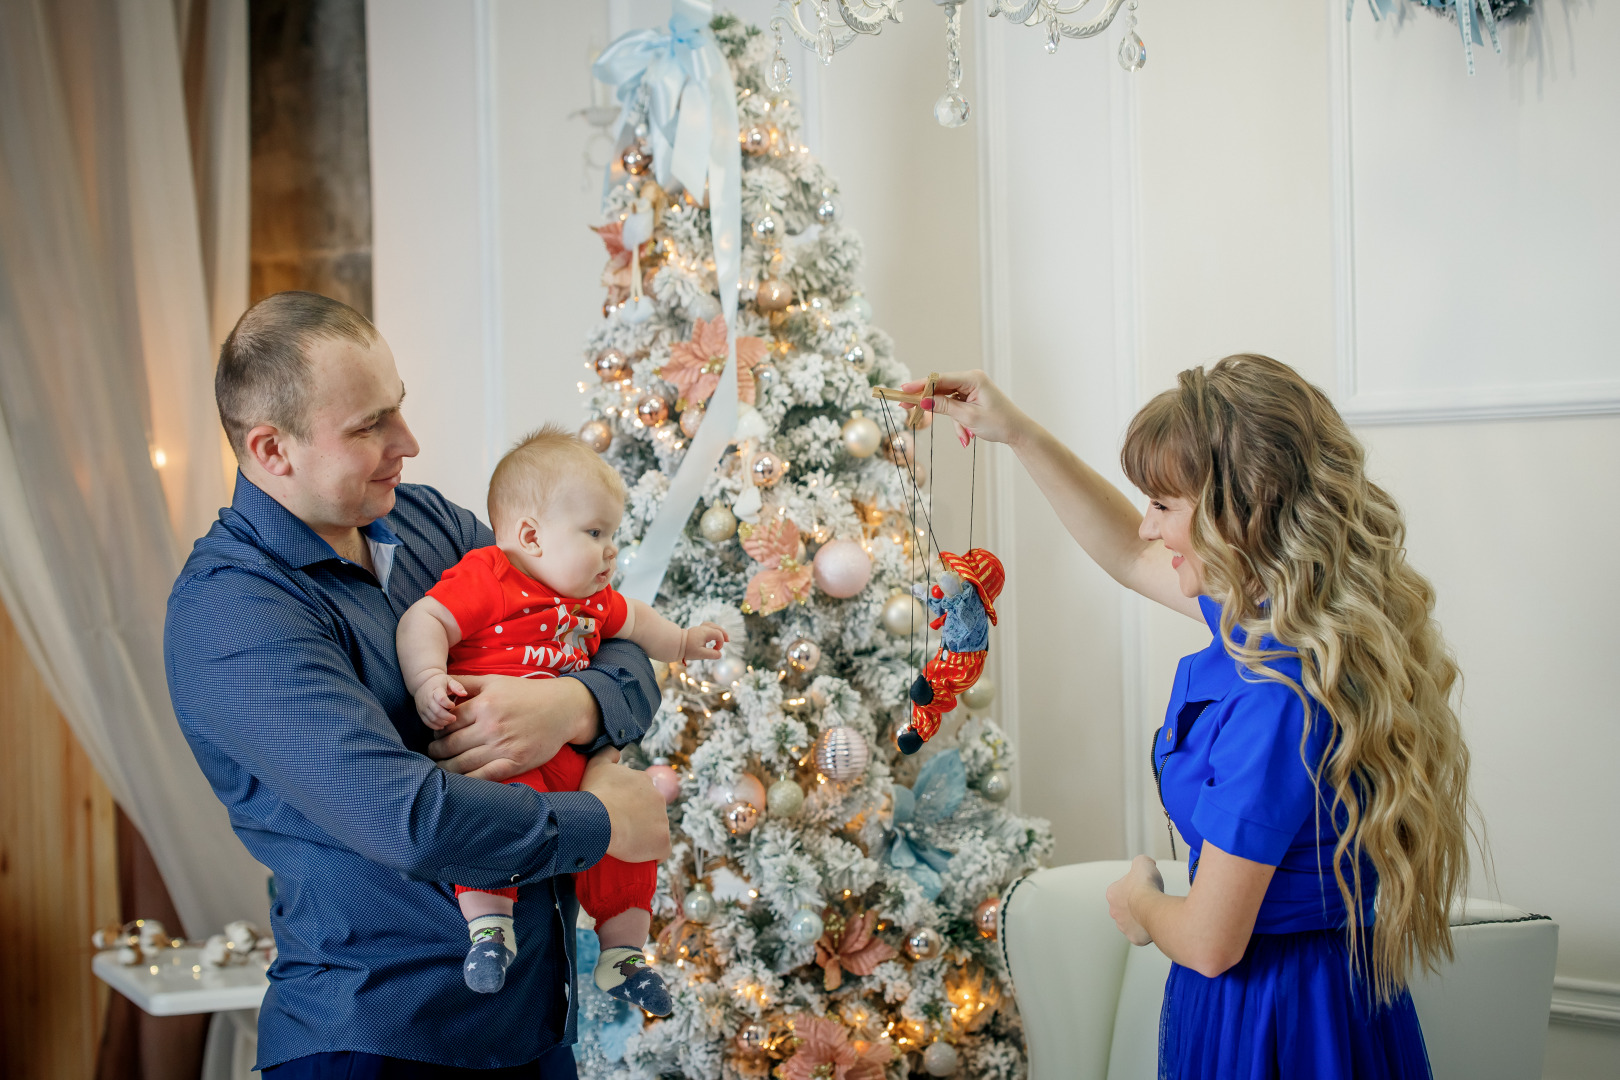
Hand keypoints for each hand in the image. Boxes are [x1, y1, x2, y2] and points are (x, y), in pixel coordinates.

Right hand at [413, 673, 466, 730]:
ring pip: (432, 718)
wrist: (422, 683)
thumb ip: (457, 686)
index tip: (453, 705)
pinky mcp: (421, 712)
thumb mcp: (449, 680)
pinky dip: (435, 726)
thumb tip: (464, 694)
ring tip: (449, 721)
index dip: (448, 704)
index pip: (441, 699)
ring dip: (442, 722)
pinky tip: (442, 725)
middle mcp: (427, 699)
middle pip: (436, 711)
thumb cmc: (439, 682)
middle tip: (454, 718)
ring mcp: (423, 707)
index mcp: (435, 690)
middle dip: (447, 717)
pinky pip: (427, 722)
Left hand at [427, 674, 597, 779]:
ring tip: (439, 767)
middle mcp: (491, 726)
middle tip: (432, 753)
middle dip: (436, 751)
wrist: (563, 709)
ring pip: (462, 763)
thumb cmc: (527, 694)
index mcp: (484, 705)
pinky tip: (458, 780)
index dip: (436, 731)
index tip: (435, 736)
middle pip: (451, 744)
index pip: (447, 723)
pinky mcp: (515, 763)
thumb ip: (466, 683)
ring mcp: (503, 747)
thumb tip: (441, 687)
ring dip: (446, 767)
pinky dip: (467, 780)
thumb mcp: (495, 681)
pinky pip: (484, 776)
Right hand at [581, 747, 671, 862]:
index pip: (641, 794)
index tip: (616, 813)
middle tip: (618, 829)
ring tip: (625, 844)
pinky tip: (640, 857)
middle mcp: (659, 798)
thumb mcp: (597, 766)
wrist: (598, 820)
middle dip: (638, 820)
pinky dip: (653, 854)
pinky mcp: (663, 842)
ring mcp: (663, 821)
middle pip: (650, 812)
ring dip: (645, 837)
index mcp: (645, 781)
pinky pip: (661, 851)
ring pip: (656, 831)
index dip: (629, 805)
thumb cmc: (595, 794)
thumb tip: (615, 749)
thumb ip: (607, 753)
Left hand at [681, 621, 728, 660]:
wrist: (676, 644)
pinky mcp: (696, 631)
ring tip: (722, 637)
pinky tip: (712, 636)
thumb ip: (711, 654)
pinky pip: (707, 627)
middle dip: (723, 633)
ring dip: (718, 630)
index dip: (720, 643)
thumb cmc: (687, 649)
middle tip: (728, 641)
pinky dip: (712, 630)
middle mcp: (703, 628)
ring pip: (712, 625)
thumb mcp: (700, 654)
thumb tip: (720, 654)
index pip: (718, 635)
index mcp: (705, 632)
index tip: (716, 650)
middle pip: (717, 627)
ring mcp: (699, 629)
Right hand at [899, 369, 1029, 447]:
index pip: (940, 379)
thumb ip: (945, 406)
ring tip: (965, 434)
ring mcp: (972, 388)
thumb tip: (924, 400)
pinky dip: (958, 421)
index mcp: (972, 379)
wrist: (1019, 432)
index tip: (904, 389)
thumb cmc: (999, 423)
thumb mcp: (968, 417)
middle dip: (928, 401)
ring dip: (951, 419)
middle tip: (907, 408)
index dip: (920, 385)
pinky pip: (956, 406)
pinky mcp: (972, 397)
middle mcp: (971, 379)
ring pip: (947, 400)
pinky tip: (968, 435)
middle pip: (940, 387)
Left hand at [1106, 854, 1163, 946]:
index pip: (1122, 889)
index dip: (1135, 886)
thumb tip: (1146, 862)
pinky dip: (1148, 931)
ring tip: (1154, 913)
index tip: (1144, 886)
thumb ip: (1142, 861)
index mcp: (1112, 893)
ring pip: (1132, 922)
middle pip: (1126, 907)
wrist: (1152, 906)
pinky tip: (1155, 924)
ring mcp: (1123, 926)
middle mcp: (1114, 911)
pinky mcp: (1134, 937)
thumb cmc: (1146, 886)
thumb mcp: (1142, 862)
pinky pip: (1141, 935)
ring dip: (1141, 918)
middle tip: (1150, 900)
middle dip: (1136, 904)